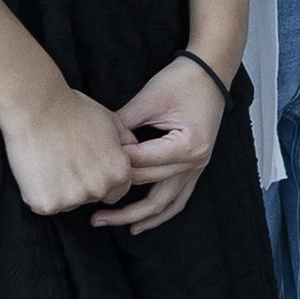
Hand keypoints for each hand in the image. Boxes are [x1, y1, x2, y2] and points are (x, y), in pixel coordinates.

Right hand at [0, 84, 141, 217]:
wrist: (38, 108)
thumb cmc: (73, 110)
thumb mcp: (112, 121)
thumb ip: (127, 142)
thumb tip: (135, 152)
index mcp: (119, 172)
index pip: (115, 192)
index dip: (99, 179)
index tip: (85, 166)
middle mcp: (100, 189)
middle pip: (90, 198)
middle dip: (79, 185)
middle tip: (64, 159)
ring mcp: (73, 199)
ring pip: (66, 203)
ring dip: (58, 190)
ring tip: (49, 160)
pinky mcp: (48, 204)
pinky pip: (43, 206)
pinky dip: (37, 192)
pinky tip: (35, 170)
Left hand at [96, 56, 226, 231]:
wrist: (210, 73)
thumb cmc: (182, 81)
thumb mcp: (148, 100)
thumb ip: (122, 126)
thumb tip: (96, 148)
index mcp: (187, 145)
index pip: (142, 162)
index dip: (114, 163)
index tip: (88, 165)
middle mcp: (196, 162)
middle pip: (148, 185)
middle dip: (116, 197)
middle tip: (88, 209)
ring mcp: (198, 168)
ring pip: (164, 203)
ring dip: (135, 217)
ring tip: (106, 222)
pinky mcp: (195, 169)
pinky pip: (178, 200)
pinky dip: (159, 215)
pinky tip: (138, 225)